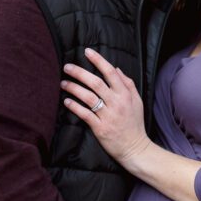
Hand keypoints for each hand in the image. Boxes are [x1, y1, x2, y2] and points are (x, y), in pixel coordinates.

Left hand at [61, 47, 149, 164]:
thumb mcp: (137, 101)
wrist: (135, 148)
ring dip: (74, 88)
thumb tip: (116, 69)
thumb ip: (128, 84)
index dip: (98, 60)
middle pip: (95, 82)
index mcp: (125, 95)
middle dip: (79, 72)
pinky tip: (66, 101)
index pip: (110, 72)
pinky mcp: (100, 128)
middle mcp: (116, 103)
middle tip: (67, 67)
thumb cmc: (135, 124)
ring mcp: (108, 116)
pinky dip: (75, 107)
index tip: (87, 51)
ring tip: (63, 83)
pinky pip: (85, 114)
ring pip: (88, 97)